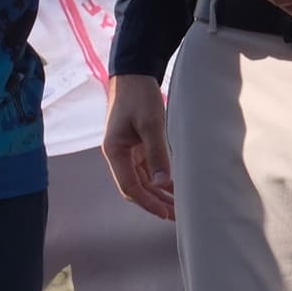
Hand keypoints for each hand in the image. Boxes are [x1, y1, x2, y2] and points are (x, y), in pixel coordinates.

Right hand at [103, 77, 173, 219]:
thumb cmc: (139, 96)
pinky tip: (174, 188)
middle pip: (135, 187)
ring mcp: (126, 151)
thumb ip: (157, 153)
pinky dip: (159, 179)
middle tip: (176, 217)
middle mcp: (117, 155)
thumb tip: (162, 183)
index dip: (147, 202)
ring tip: (177, 208)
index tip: (165, 213)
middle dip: (154, 203)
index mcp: (114, 151)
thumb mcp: (151, 124)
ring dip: (157, 193)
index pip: (129, 186)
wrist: (134, 73)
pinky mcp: (135, 146)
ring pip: (141, 180)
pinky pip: (146, 169)